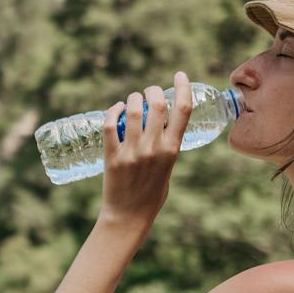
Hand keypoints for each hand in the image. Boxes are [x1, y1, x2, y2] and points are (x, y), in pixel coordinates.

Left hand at [99, 71, 192, 229]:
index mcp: (173, 150)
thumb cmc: (151, 194)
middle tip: (150, 90)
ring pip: (133, 111)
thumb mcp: (168, 168)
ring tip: (133, 99)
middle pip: (157, 104)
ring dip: (133, 98)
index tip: (179, 75)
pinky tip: (116, 109)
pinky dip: (113, 111)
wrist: (128, 217)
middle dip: (153, 90)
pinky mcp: (112, 156)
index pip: (183, 110)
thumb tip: (160, 124)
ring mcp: (132, 152)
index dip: (182, 87)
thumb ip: (166, 146)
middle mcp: (154, 148)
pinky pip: (110, 125)